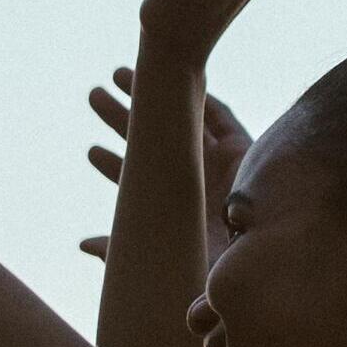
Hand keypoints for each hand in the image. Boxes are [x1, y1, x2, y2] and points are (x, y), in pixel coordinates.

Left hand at [79, 79, 251, 258]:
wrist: (266, 262)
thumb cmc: (216, 271)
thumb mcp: (165, 260)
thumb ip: (123, 249)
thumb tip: (80, 243)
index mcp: (174, 208)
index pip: (136, 181)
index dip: (112, 164)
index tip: (90, 151)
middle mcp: (194, 181)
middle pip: (151, 143)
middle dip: (121, 118)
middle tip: (94, 95)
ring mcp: (219, 163)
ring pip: (181, 121)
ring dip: (155, 97)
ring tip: (121, 74)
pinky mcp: (243, 150)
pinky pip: (220, 117)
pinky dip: (202, 98)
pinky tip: (180, 77)